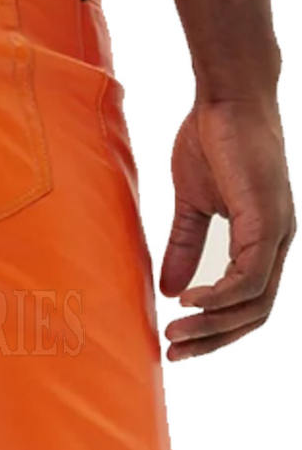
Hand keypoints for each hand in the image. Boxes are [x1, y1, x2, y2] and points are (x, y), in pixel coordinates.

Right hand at [160, 96, 294, 359]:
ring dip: (213, 325)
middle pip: (254, 313)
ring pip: (254, 303)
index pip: (247, 302)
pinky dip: (220, 296)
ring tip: (175, 334)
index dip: (214, 328)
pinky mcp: (268, 220)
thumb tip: (171, 289)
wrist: (228, 97)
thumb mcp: (191, 204)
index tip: (176, 343)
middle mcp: (278, 242)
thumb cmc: (212, 141)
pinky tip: (191, 300)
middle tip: (174, 353)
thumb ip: (185, 246)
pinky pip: (250, 277)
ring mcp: (277, 233)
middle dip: (213, 339)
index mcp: (262, 240)